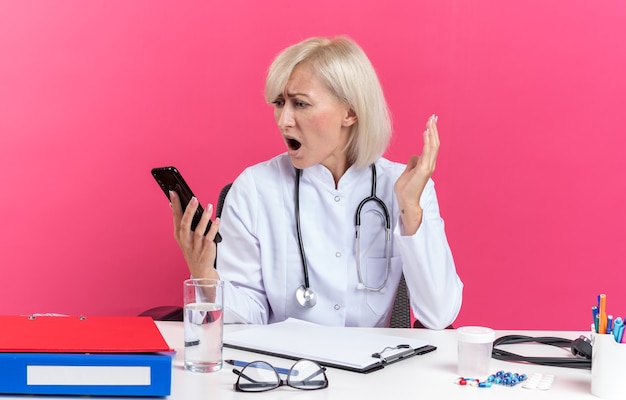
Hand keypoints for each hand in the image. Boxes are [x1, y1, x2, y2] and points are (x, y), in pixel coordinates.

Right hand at [170, 191, 220, 278]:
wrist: (200, 269)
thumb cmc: (192, 248)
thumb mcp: (182, 236)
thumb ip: (179, 220)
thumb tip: (172, 204)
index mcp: (179, 235)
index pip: (176, 217)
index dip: (175, 205)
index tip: (173, 193)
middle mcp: (185, 240)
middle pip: (185, 224)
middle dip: (189, 211)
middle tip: (193, 199)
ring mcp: (195, 245)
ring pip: (198, 230)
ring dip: (204, 218)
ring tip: (209, 207)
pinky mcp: (206, 249)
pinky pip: (210, 237)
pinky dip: (214, 228)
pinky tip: (217, 220)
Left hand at [394, 114, 439, 234]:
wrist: (406, 201)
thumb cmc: (407, 189)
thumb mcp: (408, 172)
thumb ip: (412, 163)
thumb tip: (415, 155)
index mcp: (426, 164)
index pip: (431, 145)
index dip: (432, 133)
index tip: (430, 122)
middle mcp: (430, 164)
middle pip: (434, 143)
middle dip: (434, 129)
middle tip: (433, 117)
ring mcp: (428, 167)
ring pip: (433, 146)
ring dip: (432, 132)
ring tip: (431, 121)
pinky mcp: (424, 170)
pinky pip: (427, 152)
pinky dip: (427, 141)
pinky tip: (426, 132)